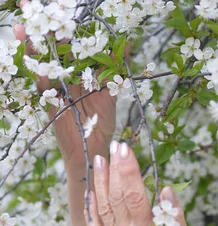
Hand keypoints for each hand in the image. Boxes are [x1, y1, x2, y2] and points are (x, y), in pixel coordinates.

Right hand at [13, 14, 115, 167]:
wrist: (94, 149)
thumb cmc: (101, 123)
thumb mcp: (110, 93)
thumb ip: (114, 71)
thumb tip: (126, 47)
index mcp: (78, 73)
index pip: (69, 44)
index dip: (65, 27)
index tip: (60, 8)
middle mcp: (64, 79)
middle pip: (50, 49)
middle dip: (41, 28)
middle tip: (30, 5)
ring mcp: (54, 90)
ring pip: (40, 64)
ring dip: (31, 46)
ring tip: (23, 27)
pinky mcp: (50, 104)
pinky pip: (43, 88)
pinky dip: (40, 76)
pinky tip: (35, 62)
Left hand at [84, 140, 203, 225]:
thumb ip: (174, 218)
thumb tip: (165, 190)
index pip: (132, 195)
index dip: (128, 170)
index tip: (126, 148)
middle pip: (114, 197)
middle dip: (114, 169)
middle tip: (115, 145)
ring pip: (102, 209)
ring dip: (100, 183)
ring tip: (99, 160)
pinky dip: (91, 208)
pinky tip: (91, 193)